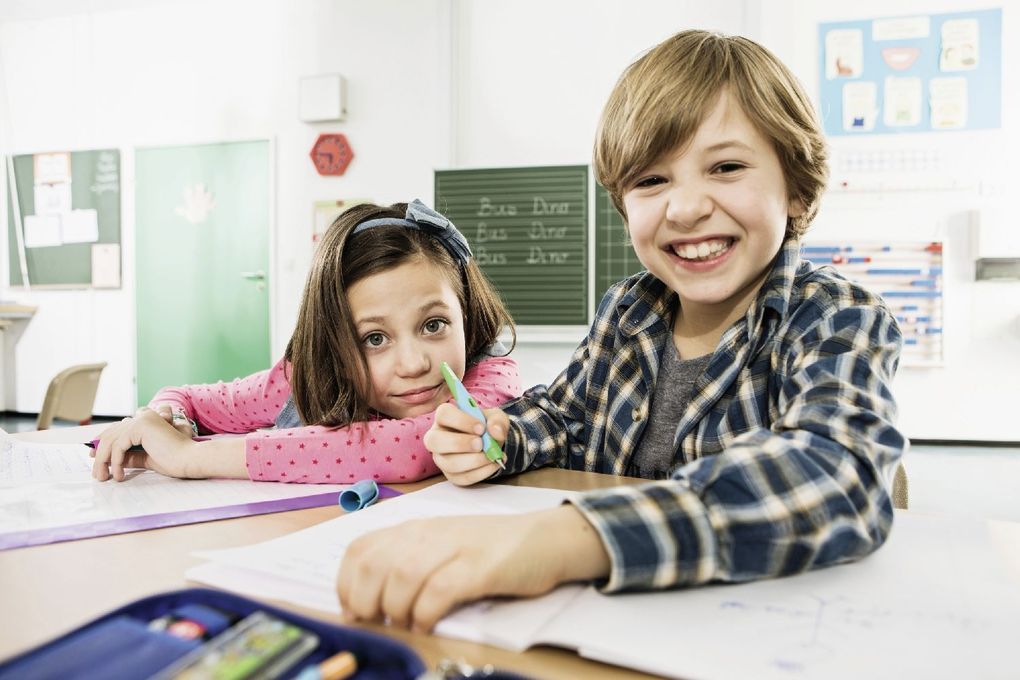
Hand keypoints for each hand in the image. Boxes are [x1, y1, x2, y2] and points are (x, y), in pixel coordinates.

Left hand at [91, 407, 197, 480]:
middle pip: (111, 433)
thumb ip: (131, 455)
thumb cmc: (174, 460)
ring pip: (112, 440)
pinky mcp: (141, 427)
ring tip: (104, 477)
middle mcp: (144, 415)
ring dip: (104, 461)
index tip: (95, 458)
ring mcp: (142, 419)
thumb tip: (113, 460)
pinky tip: (119, 474)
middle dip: (100, 454)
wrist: (189, 459)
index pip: (118, 429)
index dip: (104, 443)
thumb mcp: (146, 458)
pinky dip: (115, 461)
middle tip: (97, 473)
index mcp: (147, 420)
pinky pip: (119, 446)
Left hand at [337, 504, 610, 631]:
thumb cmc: (491, 550)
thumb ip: (408, 563)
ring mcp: (455, 547)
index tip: (352, 611)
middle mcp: (429, 533)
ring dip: (394, 607)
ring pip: (402, 574)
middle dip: (364, 600)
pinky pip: (440, 589)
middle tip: (375, 623)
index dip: (346, 584)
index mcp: (414, 529)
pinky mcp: (480, 566)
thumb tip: (368, 601)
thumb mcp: (442, 548)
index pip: (360, 549)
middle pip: (374, 563)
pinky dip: (426, 611)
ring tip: (402, 624)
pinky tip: (428, 623)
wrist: (547, 538)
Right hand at [424, 403, 508, 485]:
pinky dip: (481, 472)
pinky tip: (493, 464)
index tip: (481, 428)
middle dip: (459, 444)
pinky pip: (462, 477)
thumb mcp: (495, 417)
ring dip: (474, 461)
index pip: (443, 414)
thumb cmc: (486, 426)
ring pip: (449, 463)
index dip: (461, 421)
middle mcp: (436, 437)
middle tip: (480, 444)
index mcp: (444, 417)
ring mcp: (441, 458)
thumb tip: (496, 431)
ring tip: (492, 456)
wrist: (490, 443)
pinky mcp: (451, 475)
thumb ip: (497, 421)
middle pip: (435, 441)